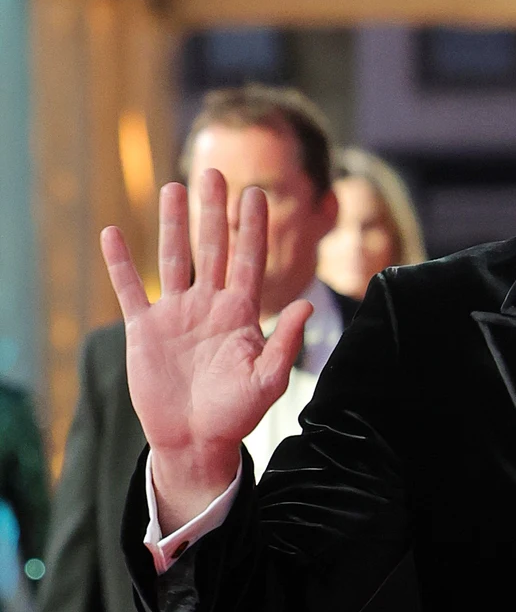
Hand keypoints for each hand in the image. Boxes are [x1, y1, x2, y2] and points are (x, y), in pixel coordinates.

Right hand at [102, 171, 309, 531]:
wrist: (195, 440)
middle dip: (213, 211)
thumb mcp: (269, 380)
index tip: (256, 193)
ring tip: (173, 187)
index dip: (253, 228)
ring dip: (172, 224)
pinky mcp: (146, 329)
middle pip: (213, 248)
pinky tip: (113, 232)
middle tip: (213, 171)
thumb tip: (307, 305)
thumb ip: (287, 342)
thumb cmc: (237, 414)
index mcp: (242, 314)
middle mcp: (210, 305)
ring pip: (174, 258)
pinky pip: (131, 289)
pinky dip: (120, 263)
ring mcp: (177, 314)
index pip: (250, 260)